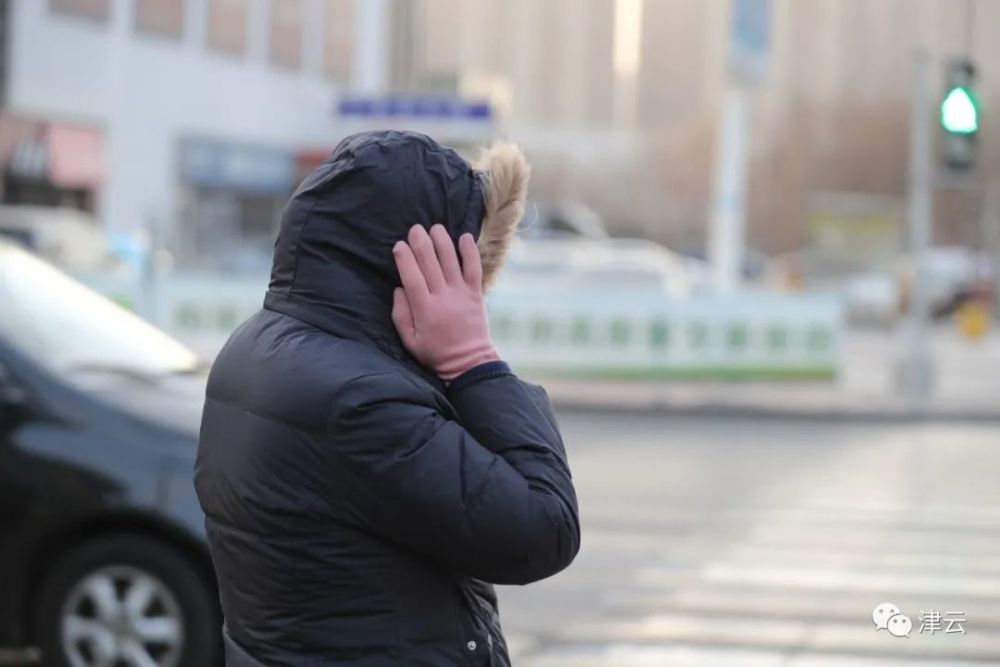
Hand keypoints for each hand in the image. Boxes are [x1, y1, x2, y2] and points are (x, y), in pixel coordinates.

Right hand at [392, 224, 500, 381]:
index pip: (412, 277)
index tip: (398, 245)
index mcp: (424, 309)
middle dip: (421, 243)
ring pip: (451, 261)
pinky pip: (474, 268)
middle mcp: (442, 297)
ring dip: (442, 241)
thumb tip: (399, 289)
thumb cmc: (435, 353)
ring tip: (435, 227)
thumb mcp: (410, 341)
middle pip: (430, 263)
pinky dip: (470, 252)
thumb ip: (401, 315)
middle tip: (415, 228)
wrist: (469, 362)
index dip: (405, 259)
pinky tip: (465, 236)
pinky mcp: (475, 294)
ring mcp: (461, 294)